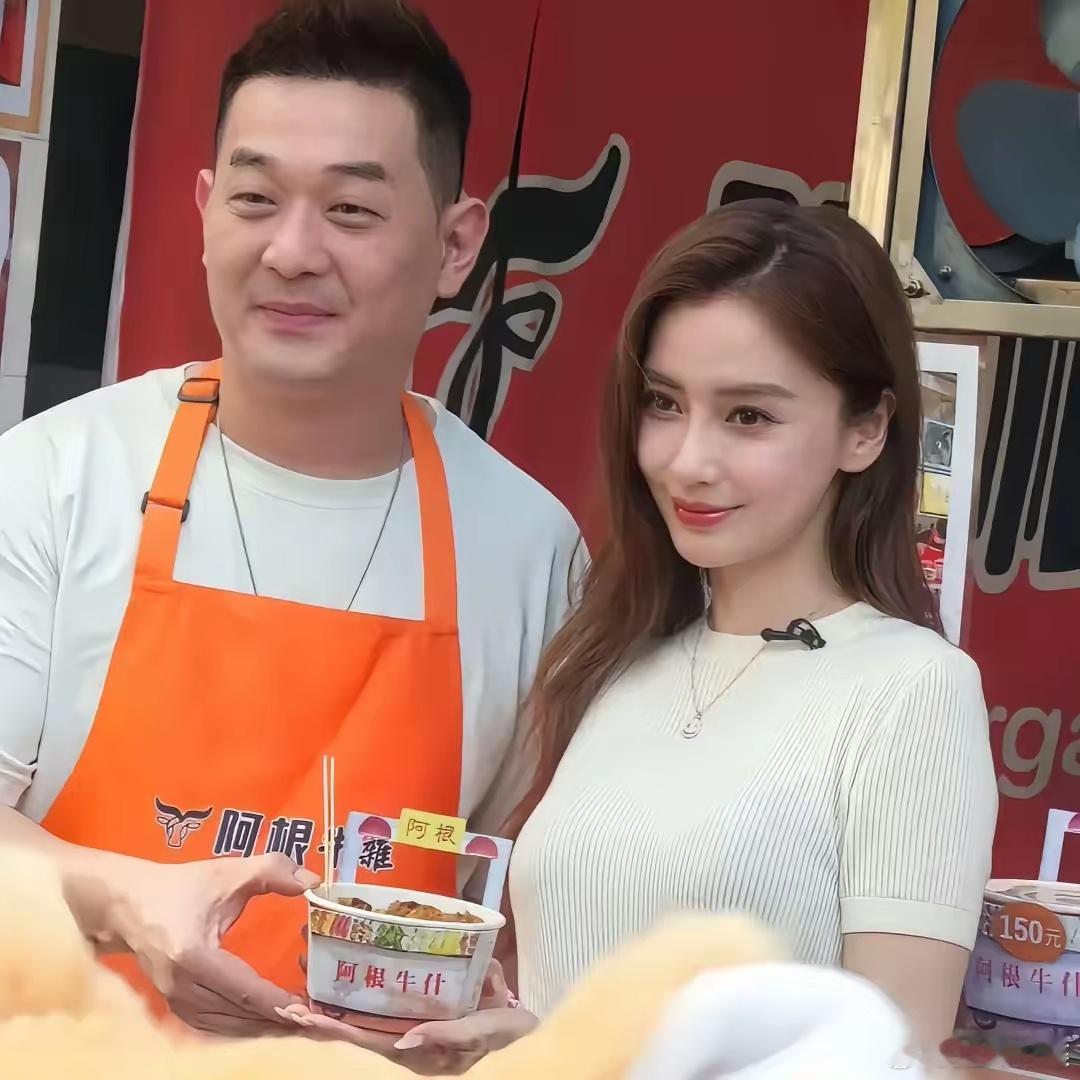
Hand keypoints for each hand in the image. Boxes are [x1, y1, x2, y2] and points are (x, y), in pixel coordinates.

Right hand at [107, 853, 318, 1035]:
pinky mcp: (174, 1006)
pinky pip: (213, 1024)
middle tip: (315, 1021)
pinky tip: (265, 1023)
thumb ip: (271, 870)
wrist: (128, 905)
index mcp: (193, 956)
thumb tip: (312, 880)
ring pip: (226, 1024)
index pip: (243, 988)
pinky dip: (241, 1026)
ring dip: (261, 1026)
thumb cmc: (180, 887)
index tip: (308, 1011)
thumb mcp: (227, 873)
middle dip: (277, 1019)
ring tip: (299, 1025)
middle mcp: (181, 987)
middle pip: (237, 1013)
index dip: (276, 1002)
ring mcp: (174, 1001)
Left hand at [278, 959, 537, 1074]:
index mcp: (420, 1049)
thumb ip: (448, 1034)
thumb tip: (406, 1040)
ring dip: (330, 1018)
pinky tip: (332, 996)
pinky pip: (378, 1019)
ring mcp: (409, 1036)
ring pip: (362, 1028)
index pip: (370, 1042)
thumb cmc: (504, 1030)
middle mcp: (407, 1046)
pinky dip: (352, 1011)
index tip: (307, 1019)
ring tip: (297, 1005)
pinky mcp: (416, 1022)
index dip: (338, 1032)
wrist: (521, 1032)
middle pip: (356, 1037)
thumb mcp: (483, 1030)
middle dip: (321, 1025)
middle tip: (287, 1010)